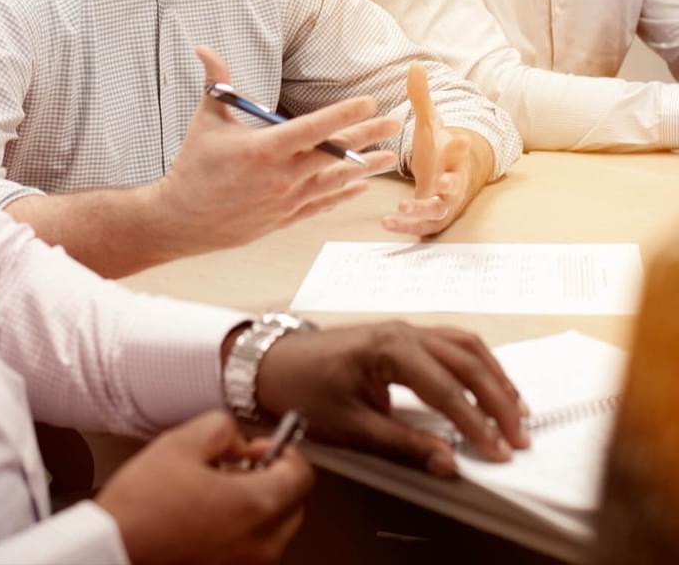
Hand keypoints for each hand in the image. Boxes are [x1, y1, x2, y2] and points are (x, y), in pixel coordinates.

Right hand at [95, 411, 313, 564]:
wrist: (112, 553)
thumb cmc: (142, 508)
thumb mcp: (182, 441)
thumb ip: (223, 428)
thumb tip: (238, 440)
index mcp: (257, 506)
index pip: (302, 474)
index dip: (283, 451)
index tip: (262, 447)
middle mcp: (260, 545)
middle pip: (292, 505)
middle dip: (270, 479)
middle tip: (237, 466)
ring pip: (271, 531)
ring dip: (254, 507)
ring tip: (213, 492)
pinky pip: (248, 552)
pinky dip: (238, 533)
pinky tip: (204, 518)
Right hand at [156, 47, 399, 252]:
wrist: (182, 219)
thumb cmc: (193, 167)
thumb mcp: (206, 120)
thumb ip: (215, 81)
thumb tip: (203, 47)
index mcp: (264, 149)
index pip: (314, 128)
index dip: (345, 113)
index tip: (369, 101)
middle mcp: (281, 176)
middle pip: (333, 153)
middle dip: (367, 136)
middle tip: (394, 124)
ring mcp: (285, 200)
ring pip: (334, 182)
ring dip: (364, 168)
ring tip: (388, 158)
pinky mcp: (284, 218)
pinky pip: (321, 205)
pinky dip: (342, 194)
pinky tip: (360, 187)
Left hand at [255, 322, 529, 477]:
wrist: (273, 363)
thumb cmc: (304, 389)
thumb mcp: (350, 426)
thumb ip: (402, 445)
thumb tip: (448, 462)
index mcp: (389, 348)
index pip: (446, 388)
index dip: (476, 422)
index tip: (499, 452)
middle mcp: (403, 332)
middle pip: (465, 360)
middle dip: (497, 398)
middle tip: (518, 436)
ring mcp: (404, 330)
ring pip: (464, 345)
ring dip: (493, 376)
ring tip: (516, 411)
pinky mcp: (402, 337)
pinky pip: (451, 343)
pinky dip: (478, 364)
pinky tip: (490, 384)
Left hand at [381, 63, 494, 235]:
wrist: (448, 177)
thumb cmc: (439, 149)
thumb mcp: (429, 122)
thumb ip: (421, 97)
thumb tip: (415, 65)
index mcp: (453, 154)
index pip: (461, 148)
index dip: (461, 145)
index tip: (460, 137)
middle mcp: (452, 180)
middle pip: (456, 184)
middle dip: (453, 184)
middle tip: (445, 184)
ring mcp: (444, 202)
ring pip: (439, 209)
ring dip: (423, 210)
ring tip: (403, 207)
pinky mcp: (432, 218)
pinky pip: (422, 226)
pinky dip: (406, 226)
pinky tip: (387, 223)